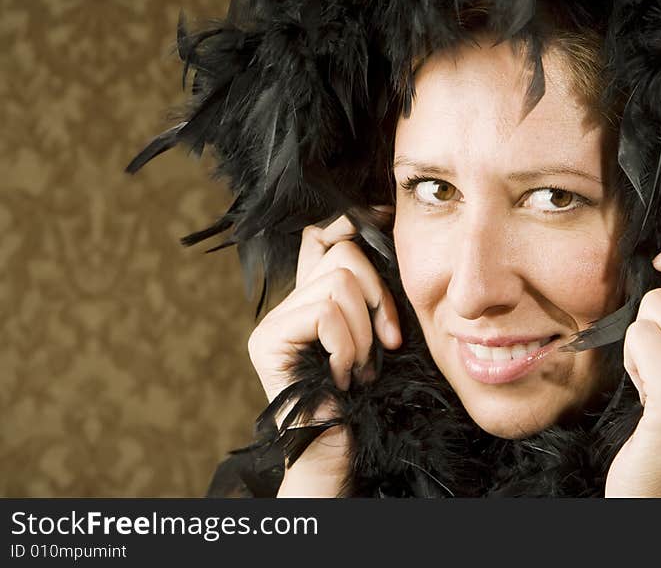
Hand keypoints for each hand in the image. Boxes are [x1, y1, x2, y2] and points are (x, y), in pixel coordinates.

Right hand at [246, 206, 401, 496]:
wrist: (343, 449)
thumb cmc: (370, 396)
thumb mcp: (381, 330)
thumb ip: (373, 287)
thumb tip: (382, 221)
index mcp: (314, 297)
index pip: (322, 234)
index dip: (351, 222)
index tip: (386, 217)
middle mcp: (289, 302)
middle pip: (342, 253)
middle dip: (376, 297)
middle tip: (383, 343)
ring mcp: (275, 320)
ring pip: (338, 283)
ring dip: (363, 332)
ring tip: (359, 367)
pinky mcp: (268, 339)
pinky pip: (324, 313)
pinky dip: (346, 346)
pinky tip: (343, 376)